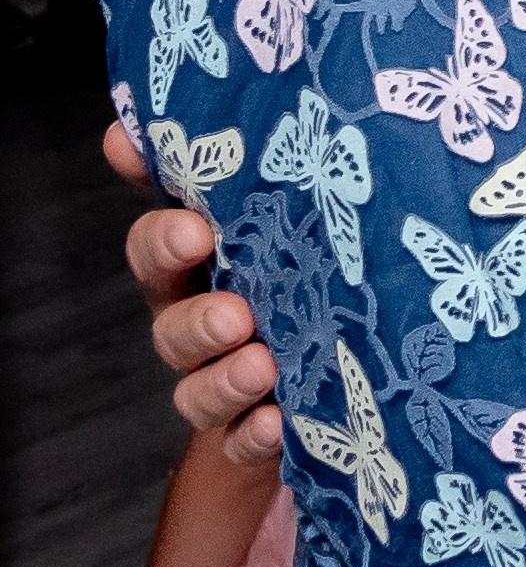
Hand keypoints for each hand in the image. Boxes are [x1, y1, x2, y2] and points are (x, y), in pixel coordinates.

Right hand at [105, 118, 281, 460]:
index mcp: (201, 269)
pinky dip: (255, 436)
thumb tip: (144, 124)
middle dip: (197, 323)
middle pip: (172, 328)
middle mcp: (204, 326)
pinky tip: (279, 424)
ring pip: (198, 391)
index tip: (194, 228)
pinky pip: (243, 442)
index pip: (156, 250)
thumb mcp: (280, 213)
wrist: (341, 369)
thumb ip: (230, 171)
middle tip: (235, 314)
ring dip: (223, 382)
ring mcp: (227, 383)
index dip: (163, 240)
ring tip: (262, 367)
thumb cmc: (304, 270)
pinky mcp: (257, 433)